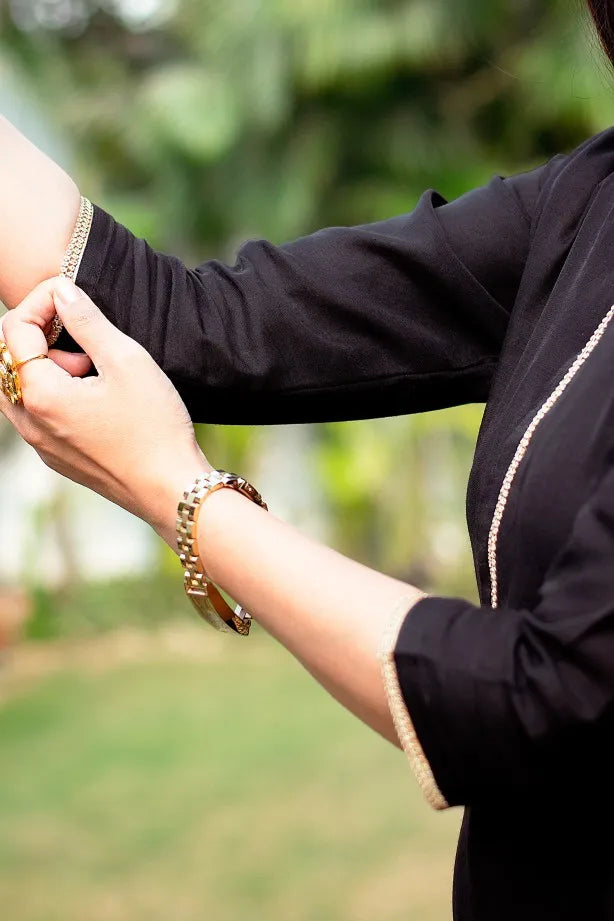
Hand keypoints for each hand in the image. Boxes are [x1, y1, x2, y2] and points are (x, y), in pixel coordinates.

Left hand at [0, 276, 209, 545]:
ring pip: (20, 389)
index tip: (73, 295)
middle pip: (7, 360)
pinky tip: (97, 398)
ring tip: (92, 371)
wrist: (171, 490)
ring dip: (48, 367)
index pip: (14, 329)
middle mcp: (29, 423)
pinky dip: (56, 393)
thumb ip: (88, 320)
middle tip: (84, 339)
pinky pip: (37, 414)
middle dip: (39, 335)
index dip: (41, 301)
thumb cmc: (155, 428)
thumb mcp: (127, 361)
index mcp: (40, 395)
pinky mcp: (58, 458)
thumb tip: (62, 291)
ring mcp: (41, 445)